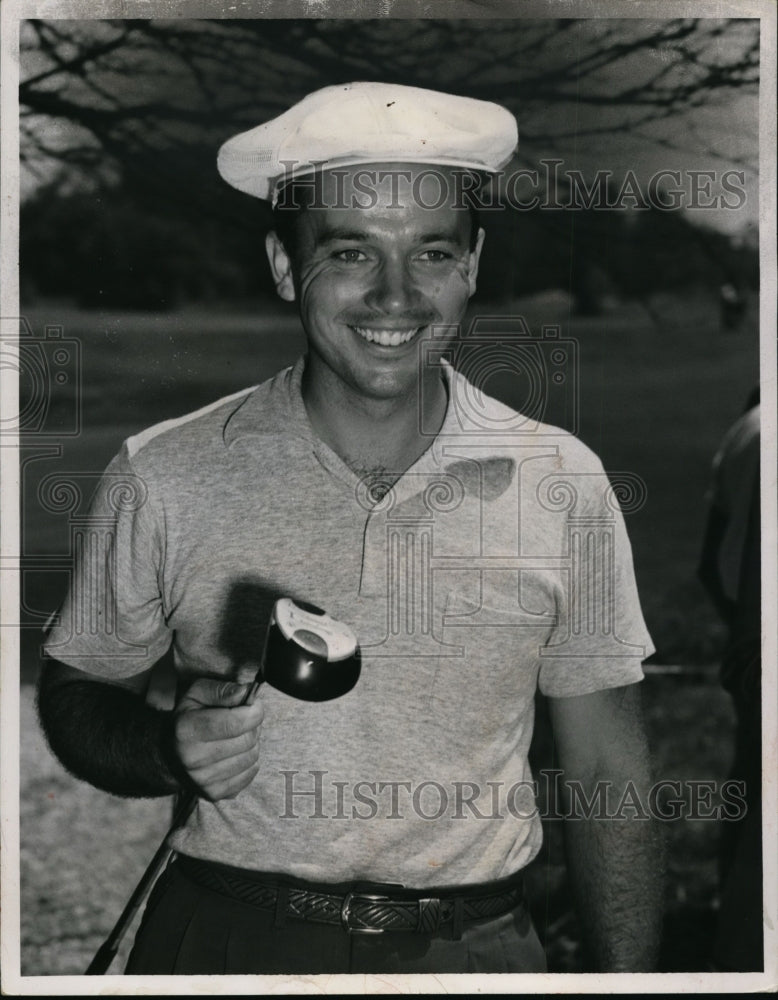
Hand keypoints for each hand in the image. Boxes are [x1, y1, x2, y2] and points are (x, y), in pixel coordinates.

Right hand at [173, 679, 263, 800]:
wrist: (170, 754)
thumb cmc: (188, 718)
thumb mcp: (197, 694)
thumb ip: (221, 690)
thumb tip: (244, 692)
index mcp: (186, 730)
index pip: (234, 723)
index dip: (253, 712)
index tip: (253, 705)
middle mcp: (192, 759)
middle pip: (247, 740)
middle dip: (252, 726)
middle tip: (243, 720)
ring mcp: (203, 780)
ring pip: (252, 757)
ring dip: (252, 743)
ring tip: (237, 736)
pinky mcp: (215, 794)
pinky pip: (251, 773)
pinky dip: (248, 761)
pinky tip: (234, 753)